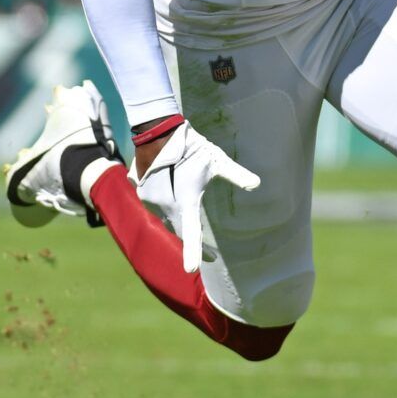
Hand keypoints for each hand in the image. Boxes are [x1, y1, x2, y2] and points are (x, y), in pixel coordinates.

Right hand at [132, 121, 259, 272]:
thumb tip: (256, 184)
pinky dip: (164, 202)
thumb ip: (235, 174)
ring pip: (166, 215)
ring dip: (177, 218)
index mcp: (185, 201)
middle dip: (194, 242)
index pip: (191, 233)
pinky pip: (154, 202)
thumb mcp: (216, 160)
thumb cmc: (191, 145)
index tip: (192, 269)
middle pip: (180, 228)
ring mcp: (149, 199)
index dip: (193, 252)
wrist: (158, 128)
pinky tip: (170, 190)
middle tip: (210, 253)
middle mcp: (165, 205)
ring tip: (187, 212)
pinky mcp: (140, 190)